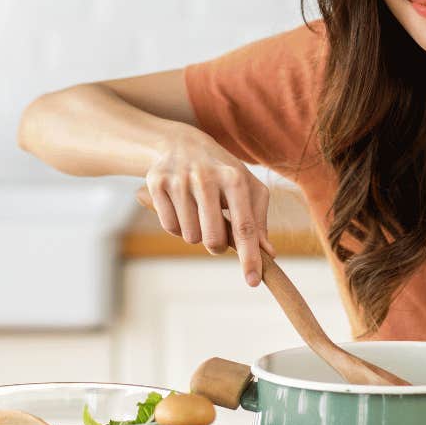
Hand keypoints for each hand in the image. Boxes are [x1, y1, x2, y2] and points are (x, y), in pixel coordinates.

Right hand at [138, 131, 275, 286]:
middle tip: (217, 233)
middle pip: (214, 240)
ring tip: (197, 210)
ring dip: (196, 233)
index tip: (253, 281)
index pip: (245, 227)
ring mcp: (179, 180)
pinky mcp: (157, 184)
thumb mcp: (246, 186)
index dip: (250, 257)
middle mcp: (206, 177)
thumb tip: (268, 253)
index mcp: (234, 178)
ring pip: (190, 237)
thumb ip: (258, 219)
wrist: (179, 143)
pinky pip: (169, 227)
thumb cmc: (221, 170)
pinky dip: (176, 225)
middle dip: (217, 245)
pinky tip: (180, 206)